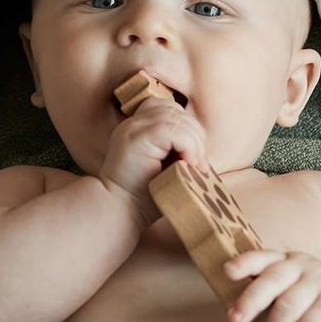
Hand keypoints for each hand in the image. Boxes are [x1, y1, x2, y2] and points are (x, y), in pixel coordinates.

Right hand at [99, 97, 208, 225]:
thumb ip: (177, 151)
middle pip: (177, 112)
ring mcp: (133, 129)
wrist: (118, 211)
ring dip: (195, 142)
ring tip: (195, 167)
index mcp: (138, 128)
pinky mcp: (137, 139)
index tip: (194, 158)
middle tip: (199, 164)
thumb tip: (203, 148)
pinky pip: (174, 131)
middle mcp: (133, 124)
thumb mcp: (165, 168)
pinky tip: (189, 164)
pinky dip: (189, 146)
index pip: (170, 110)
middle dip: (196, 136)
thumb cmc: (143, 197)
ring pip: (178, 119)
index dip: (189, 129)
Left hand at [223, 249, 320, 321]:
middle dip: (249, 301)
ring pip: (287, 308)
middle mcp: (302, 266)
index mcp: (287, 261)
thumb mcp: (291, 293)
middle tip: (234, 320)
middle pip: (271, 281)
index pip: (263, 258)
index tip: (228, 273)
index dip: (245, 264)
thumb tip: (235, 314)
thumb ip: (266, 298)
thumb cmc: (314, 305)